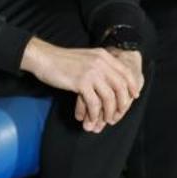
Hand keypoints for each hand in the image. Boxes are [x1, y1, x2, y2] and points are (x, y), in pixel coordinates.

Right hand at [21, 38, 140, 132]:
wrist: (43, 58)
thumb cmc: (62, 60)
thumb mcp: (86, 58)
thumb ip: (99, 66)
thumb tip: (111, 83)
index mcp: (103, 56)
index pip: (126, 72)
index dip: (132, 86)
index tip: (133, 97)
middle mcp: (101, 63)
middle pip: (121, 87)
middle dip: (122, 104)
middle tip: (117, 115)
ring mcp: (92, 72)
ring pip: (109, 98)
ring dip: (108, 113)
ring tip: (104, 121)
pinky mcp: (81, 82)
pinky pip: (94, 103)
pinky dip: (93, 114)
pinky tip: (90, 120)